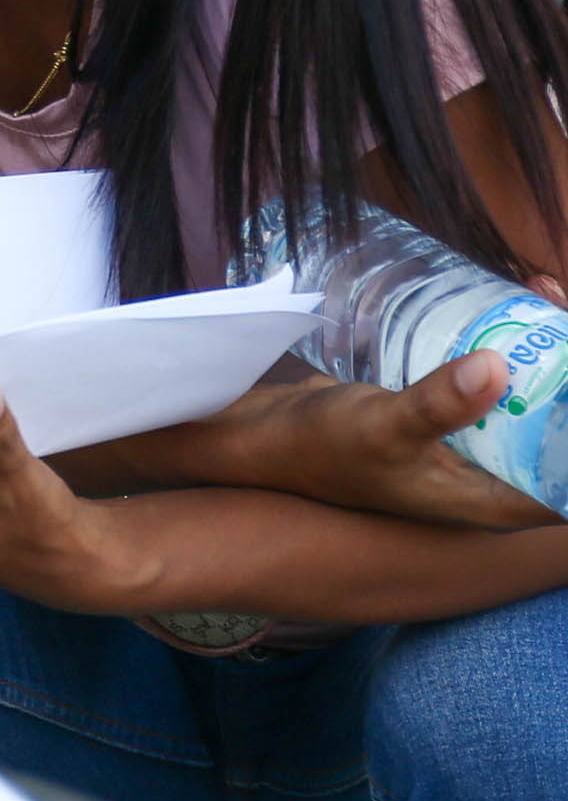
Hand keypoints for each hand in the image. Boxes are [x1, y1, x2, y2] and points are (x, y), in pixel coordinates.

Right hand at [120, 351, 556, 530]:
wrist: (263, 437)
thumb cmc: (322, 447)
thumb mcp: (382, 427)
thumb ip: (438, 403)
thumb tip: (500, 366)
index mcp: (497, 500)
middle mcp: (497, 477)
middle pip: (560, 430)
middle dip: (564, 372)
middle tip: (558, 310)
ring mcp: (476, 447)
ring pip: (536, 402)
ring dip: (546, 356)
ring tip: (545, 300)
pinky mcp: (455, 418)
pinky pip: (504, 384)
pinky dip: (515, 351)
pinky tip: (513, 311)